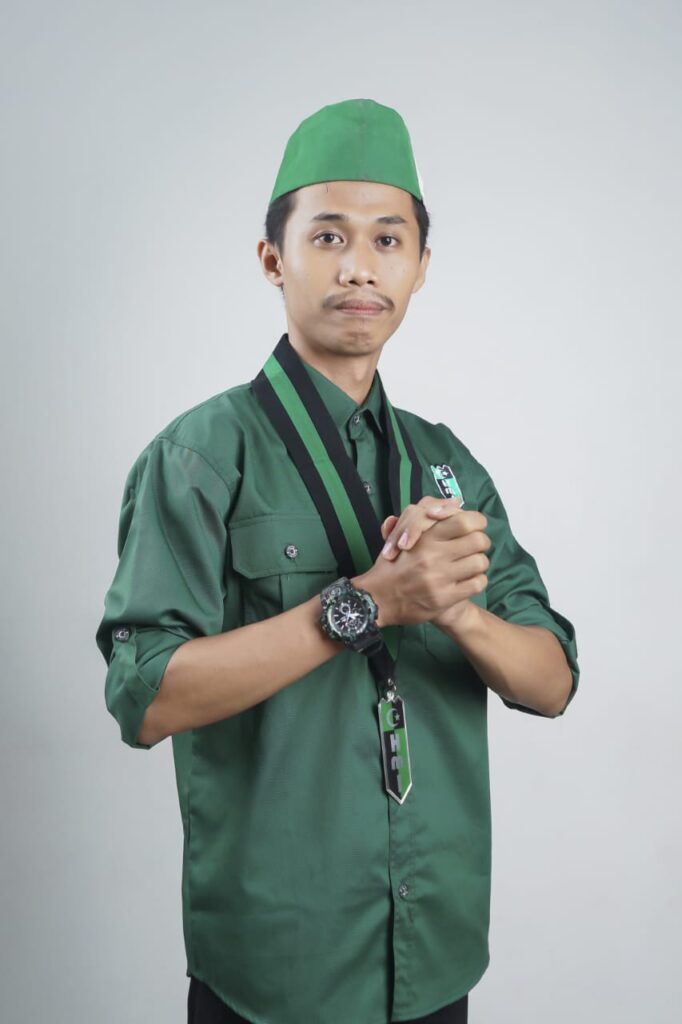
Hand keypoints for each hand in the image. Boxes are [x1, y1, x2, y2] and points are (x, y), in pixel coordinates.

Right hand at [355, 503, 490, 627]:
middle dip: (481, 543)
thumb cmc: (391, 566)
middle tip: (474, 548)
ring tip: (470, 566)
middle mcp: (434, 555)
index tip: (474, 528)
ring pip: (480, 563)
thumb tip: (454, 500)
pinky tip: (468, 581)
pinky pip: (476, 584)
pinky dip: (477, 581)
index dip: (476, 522)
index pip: (465, 521)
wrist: (377, 600)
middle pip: (479, 541)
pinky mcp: (444, 598)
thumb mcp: (400, 537)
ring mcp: (440, 578)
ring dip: (479, 564)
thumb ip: (423, 519)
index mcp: (425, 537)